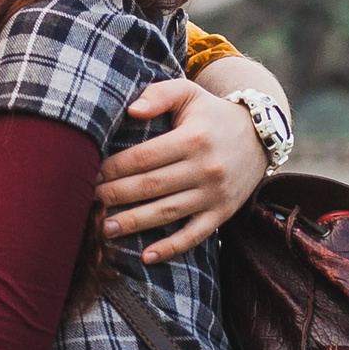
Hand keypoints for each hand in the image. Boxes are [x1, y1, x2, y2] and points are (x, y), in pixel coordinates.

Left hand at [93, 79, 267, 264]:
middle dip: (116, 196)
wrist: (260, 136)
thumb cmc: (212, 114)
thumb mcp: (189, 93)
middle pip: (150, 186)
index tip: (92, 173)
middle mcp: (205, 168)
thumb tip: (131, 110)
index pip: (144, 157)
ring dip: (133, 223)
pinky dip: (171, 248)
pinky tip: (146, 257)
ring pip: (167, 213)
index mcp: (193, 138)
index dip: (114, 168)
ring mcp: (214, 194)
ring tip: (103, 228)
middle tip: (88, 201)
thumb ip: (159, 95)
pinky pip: (194, 235)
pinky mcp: (222, 213)